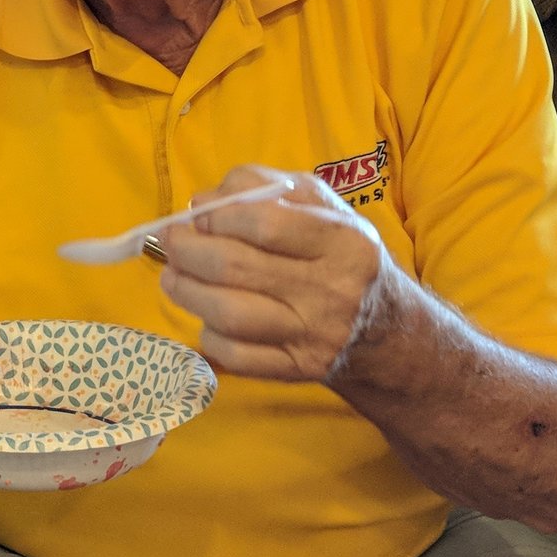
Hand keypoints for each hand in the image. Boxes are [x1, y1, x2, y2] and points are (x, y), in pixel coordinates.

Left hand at [156, 165, 399, 382]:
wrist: (386, 329)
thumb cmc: (340, 254)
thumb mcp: (320, 207)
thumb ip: (264, 187)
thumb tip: (202, 201)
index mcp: (343, 241)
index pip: (264, 224)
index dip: (218, 217)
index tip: (198, 215)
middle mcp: (333, 290)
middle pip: (235, 267)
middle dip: (187, 251)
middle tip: (171, 241)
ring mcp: (314, 334)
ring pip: (229, 314)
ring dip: (186, 291)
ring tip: (172, 276)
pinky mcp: (297, 369)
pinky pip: (235, 355)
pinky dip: (208, 334)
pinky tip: (205, 316)